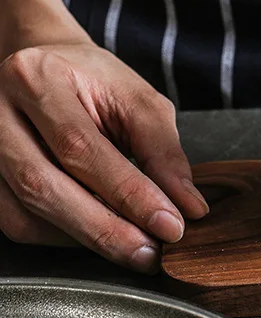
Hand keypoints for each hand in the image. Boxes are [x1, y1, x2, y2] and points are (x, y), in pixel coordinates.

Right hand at [0, 42, 208, 271]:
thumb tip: (187, 205)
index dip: (128, 192)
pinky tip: (97, 231)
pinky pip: (16, 221)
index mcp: (38, 79)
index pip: (81, 146)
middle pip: (45, 184)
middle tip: (149, 251)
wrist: (49, 66)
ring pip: (26, 211)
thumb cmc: (95, 80)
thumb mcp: (138, 99)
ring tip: (132, 245)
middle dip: (104, 227)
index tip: (170, 223)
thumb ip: (162, 151)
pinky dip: (61, 235)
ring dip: (84, 237)